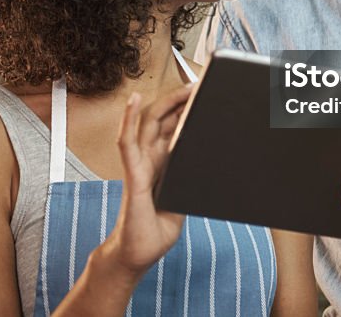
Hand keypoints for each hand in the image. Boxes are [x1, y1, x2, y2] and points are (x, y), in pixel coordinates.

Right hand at [105, 84, 194, 276]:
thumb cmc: (155, 230)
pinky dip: (128, 119)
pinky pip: (128, 142)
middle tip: (199, 85)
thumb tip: (213, 167)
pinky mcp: (133, 175)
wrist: (136, 254)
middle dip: (180, 100)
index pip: (173, 129)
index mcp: (163, 164)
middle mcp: (149, 159)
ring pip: (147, 123)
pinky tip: (134, 101)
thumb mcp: (182, 202)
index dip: (186, 110)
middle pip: (162, 119)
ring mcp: (139, 164)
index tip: (201, 95)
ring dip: (165, 102)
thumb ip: (190, 182)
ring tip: (183, 87)